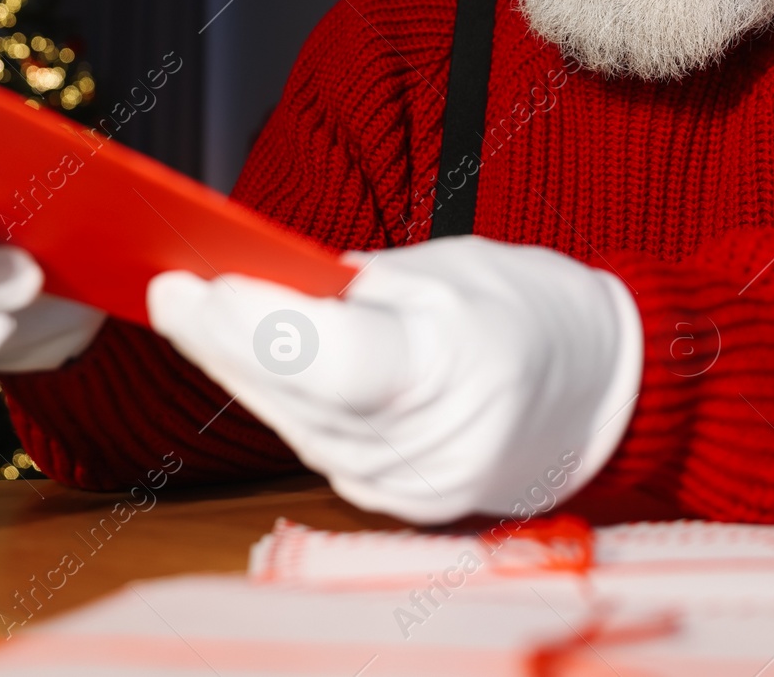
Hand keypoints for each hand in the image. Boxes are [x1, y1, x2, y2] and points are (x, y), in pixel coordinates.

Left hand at [147, 235, 641, 523]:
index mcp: (458, 369)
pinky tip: (251, 363)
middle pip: (299, 397)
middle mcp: (433, 444)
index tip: (199, 281)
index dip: (257, 324)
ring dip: (243, 372)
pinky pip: (324, 447)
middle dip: (223, 340)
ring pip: (300, 425)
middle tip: (169, 291)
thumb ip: (354, 287)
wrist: (605, 390)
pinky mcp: (406, 504)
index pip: (332, 358)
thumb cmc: (532, 309)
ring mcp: (419, 486)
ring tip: (193, 315)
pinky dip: (288, 404)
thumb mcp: (451, 269)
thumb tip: (259, 285)